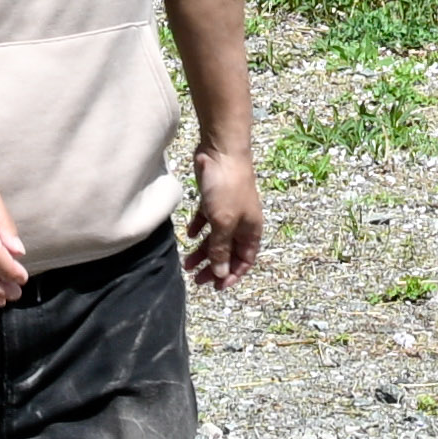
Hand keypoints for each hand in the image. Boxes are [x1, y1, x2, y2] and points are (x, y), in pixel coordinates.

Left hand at [188, 150, 266, 293]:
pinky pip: (207, 220)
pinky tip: (188, 235)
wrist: (221, 151)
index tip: (216, 287)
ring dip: (202, 251)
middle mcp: (241, 222)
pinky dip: (198, 229)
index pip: (245, 260)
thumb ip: (220, 249)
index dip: (232, 275)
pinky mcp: (214, 199)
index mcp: (251, 230)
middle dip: (213, 267)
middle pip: (228, 251)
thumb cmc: (228, 187)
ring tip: (186, 263)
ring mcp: (227, 210)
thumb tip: (220, 272)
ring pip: (215, 238)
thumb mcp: (223, 223)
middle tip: (196, 280)